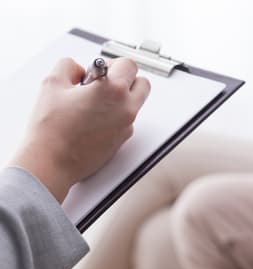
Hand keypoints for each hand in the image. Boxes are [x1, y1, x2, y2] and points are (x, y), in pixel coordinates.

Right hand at [11, 58, 149, 201]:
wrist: (52, 162)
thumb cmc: (52, 129)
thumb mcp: (53, 83)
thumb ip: (68, 66)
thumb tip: (77, 68)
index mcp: (114, 90)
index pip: (129, 64)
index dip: (113, 63)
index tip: (99, 71)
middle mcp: (126, 108)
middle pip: (142, 84)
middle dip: (125, 80)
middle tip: (104, 84)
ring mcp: (127, 126)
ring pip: (135, 104)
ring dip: (121, 98)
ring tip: (95, 103)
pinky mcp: (122, 140)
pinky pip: (126, 121)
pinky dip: (115, 116)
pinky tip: (94, 120)